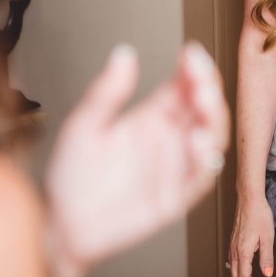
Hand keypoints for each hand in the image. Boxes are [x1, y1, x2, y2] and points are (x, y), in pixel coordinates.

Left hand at [45, 41, 229, 276]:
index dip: (193, 68)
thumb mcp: (84, 126)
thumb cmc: (72, 175)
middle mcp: (171, 138)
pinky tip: (198, 141)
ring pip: (212, 138)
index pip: (184, 86)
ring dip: (213, 118)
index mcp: (154, 116)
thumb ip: (107, 93)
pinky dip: (205, 159)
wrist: (62, 224)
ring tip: (204, 101)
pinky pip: (200, 177)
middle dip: (208, 89)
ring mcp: (176, 166)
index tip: (191, 52)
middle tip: (199, 77)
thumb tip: (124, 54)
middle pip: (204, 108)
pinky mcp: (177, 196)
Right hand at [228, 195, 275, 276]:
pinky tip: (243, 265)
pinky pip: (231, 259)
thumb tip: (268, 274)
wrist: (249, 199)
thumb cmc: (259, 214)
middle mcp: (235, 250)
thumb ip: (267, 258)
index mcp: (243, 251)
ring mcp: (232, 245)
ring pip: (231, 267)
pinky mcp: (233, 240)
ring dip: (239, 275)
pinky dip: (236, 267)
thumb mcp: (267, 237)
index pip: (244, 276)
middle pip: (235, 275)